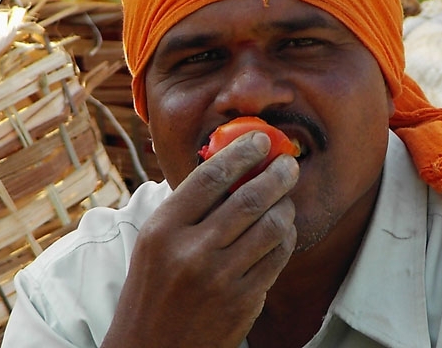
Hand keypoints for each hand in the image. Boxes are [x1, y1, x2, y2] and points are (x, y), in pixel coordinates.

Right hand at [101, 131, 298, 347]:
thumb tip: (228, 167)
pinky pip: (278, 257)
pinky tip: (284, 229)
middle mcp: (191, 251)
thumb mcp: (154, 243)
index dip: (241, 151)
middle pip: (249, 198)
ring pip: (271, 226)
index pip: (209, 177)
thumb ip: (186, 209)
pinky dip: (286, 236)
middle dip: (278, 173)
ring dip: (286, 205)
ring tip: (287, 198)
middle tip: (289, 163)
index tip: (260, 139)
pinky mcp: (243, 302)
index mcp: (163, 230)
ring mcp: (220, 279)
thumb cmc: (152, 290)